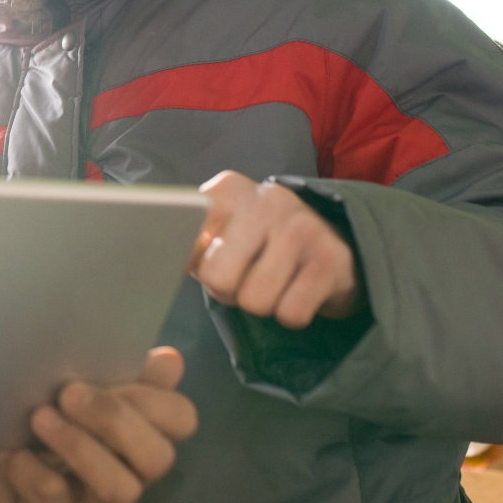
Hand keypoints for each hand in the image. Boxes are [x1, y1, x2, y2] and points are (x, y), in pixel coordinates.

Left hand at [0, 347, 196, 502]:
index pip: (180, 419)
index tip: (114, 371)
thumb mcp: (65, 377)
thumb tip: (169, 361)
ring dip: (81, 448)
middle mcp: (127, 472)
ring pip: (120, 490)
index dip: (157, 396)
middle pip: (157, 457)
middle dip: (115, 419)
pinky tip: (15, 456)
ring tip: (39, 419)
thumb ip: (115, 368)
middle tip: (68, 393)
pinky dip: (36, 473)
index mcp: (137, 431)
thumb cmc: (23, 408)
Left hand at [189, 171, 357, 329]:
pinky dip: (290, 313)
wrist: (335, 244)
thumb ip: (190, 241)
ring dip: (261, 304)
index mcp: (230, 189)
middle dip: (227, 291)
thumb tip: (166, 262)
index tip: (208, 259)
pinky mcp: (331, 261)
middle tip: (245, 277)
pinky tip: (298, 290)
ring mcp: (302, 228)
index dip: (194, 263)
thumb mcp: (222, 230)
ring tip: (274, 282)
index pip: (186, 235)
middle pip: (218, 278)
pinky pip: (290, 314)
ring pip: (254, 301)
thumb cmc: (261, 242)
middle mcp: (267, 200)